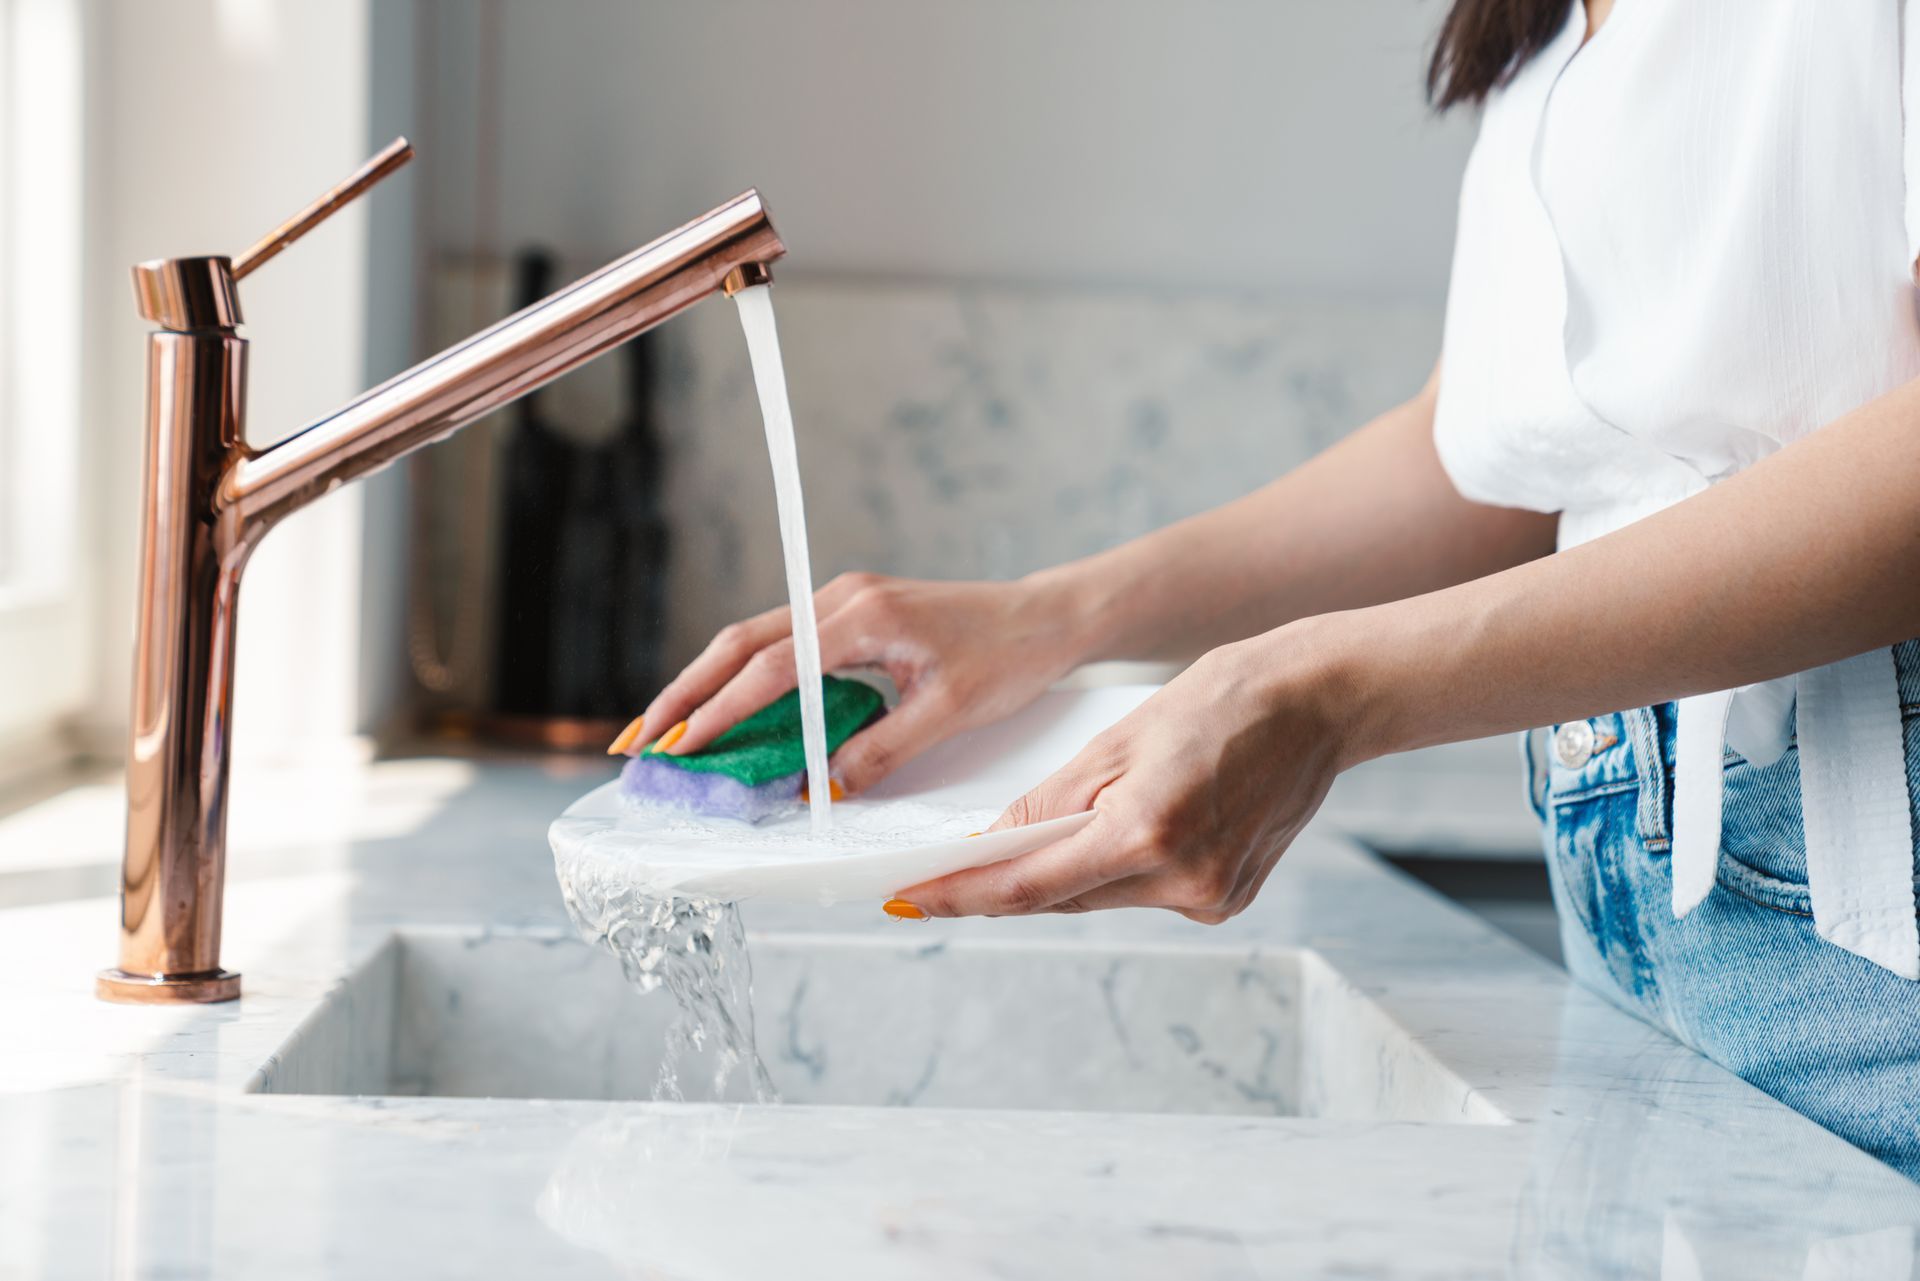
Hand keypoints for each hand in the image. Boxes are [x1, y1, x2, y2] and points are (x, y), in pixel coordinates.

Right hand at [622, 573, 1089, 793]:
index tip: (678, 750)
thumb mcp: (947, 712)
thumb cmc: (1010, 656)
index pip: (770, 669)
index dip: (718, 713)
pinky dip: (744, 683)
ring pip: (752, 644)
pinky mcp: (851, 615)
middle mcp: (841, 599)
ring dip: (704, 688)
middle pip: (738, 646)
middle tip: (636, 743)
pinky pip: (782, 647)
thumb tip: (817, 788)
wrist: (1048, 617)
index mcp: (861, 616)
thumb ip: (879, 750)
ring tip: (662, 734)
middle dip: (682, 696)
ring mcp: (843, 602)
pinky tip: (722, 716)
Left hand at [893, 623, 1358, 920]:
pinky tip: (1140, 821)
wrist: (1318, 703)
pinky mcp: (1229, 901)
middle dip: (1012, 876)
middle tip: (959, 862)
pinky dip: (1122, 865)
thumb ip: (1047, 803)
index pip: (1028, 885)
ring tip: (1088, 810)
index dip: (961, 894)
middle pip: (1064, 896)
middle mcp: (1182, 881)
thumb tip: (988, 848)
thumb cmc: (1220, 700)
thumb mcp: (1116, 740)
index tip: (908, 900)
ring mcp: (1211, 898)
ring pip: (1104, 895)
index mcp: (1145, 834)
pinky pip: (1146, 891)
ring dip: (1073, 867)